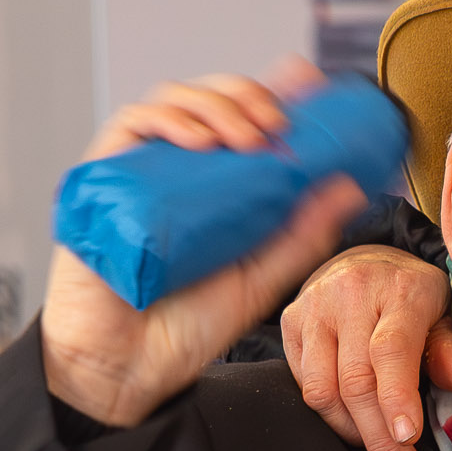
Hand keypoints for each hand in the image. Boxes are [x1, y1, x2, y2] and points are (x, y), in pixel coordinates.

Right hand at [41, 69, 368, 428]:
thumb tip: (351, 186)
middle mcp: (178, 170)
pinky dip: (166, 119)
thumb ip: (303, 234)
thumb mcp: (262, 277)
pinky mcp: (100, 179)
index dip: (274, 91)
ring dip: (214, 103)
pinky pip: (128, 125)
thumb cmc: (188, 326)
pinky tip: (197, 139)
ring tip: (246, 135)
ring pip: (171, 102)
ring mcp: (138, 171)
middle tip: (278, 124)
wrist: (130, 367)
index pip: (243, 119)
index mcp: (217, 186)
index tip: (308, 83)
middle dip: (248, 96)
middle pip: (210, 101)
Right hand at [283, 247, 451, 450]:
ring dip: (351, 430)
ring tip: (378, 446)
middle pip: (355, 381)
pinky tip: (353, 421)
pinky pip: (304, 384)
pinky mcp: (289, 322)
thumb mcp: (443, 314)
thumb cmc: (411, 297)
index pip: (391, 350)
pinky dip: (329, 413)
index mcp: (400, 290)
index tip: (407, 438)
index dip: (397, 399)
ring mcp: (314, 306)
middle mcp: (351, 293)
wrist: (362, 262)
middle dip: (379, 435)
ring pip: (322, 389)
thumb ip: (450, 349)